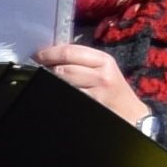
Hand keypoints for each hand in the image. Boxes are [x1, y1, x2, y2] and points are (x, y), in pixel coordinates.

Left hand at [33, 42, 154, 132]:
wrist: (132, 115)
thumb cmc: (113, 91)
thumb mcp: (104, 71)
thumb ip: (83, 61)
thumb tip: (52, 55)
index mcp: (103, 60)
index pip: (70, 52)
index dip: (49, 53)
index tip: (36, 55)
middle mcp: (102, 74)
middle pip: (64, 68)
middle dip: (45, 68)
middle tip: (34, 68)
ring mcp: (98, 91)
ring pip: (64, 82)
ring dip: (50, 81)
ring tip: (44, 79)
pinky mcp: (93, 104)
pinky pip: (69, 96)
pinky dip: (59, 93)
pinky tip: (55, 92)